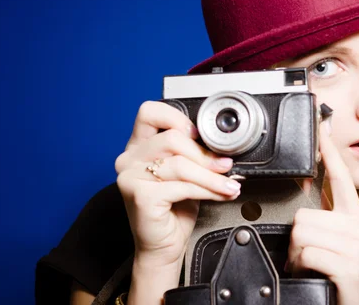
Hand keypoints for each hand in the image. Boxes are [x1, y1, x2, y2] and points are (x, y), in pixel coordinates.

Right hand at [115, 101, 241, 269]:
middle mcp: (130, 158)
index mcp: (139, 146)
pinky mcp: (139, 195)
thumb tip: (221, 146)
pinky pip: (181, 186)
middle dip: (205, 154)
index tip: (200, 136)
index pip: (150, 112)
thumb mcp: (185, 174)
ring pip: (180, 164)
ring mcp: (131, 176)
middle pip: (172, 138)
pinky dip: (207, 190)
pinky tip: (219, 194)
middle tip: (225, 166)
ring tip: (228, 184)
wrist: (162, 245)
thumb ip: (192, 154)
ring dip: (211, 176)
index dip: (178, 118)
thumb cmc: (173, 209)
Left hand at [287, 122, 358, 304]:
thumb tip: (304, 185)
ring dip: (296, 255)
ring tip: (309, 265)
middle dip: (296, 239)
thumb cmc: (343, 273)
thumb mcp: (337, 240)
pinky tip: (312, 274)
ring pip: (301, 233)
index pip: (340, 176)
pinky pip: (306, 254)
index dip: (329, 150)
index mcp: (356, 215)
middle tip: (306, 255)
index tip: (322, 126)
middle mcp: (358, 225)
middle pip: (304, 214)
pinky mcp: (348, 265)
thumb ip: (324, 213)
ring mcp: (355, 245)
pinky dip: (301, 267)